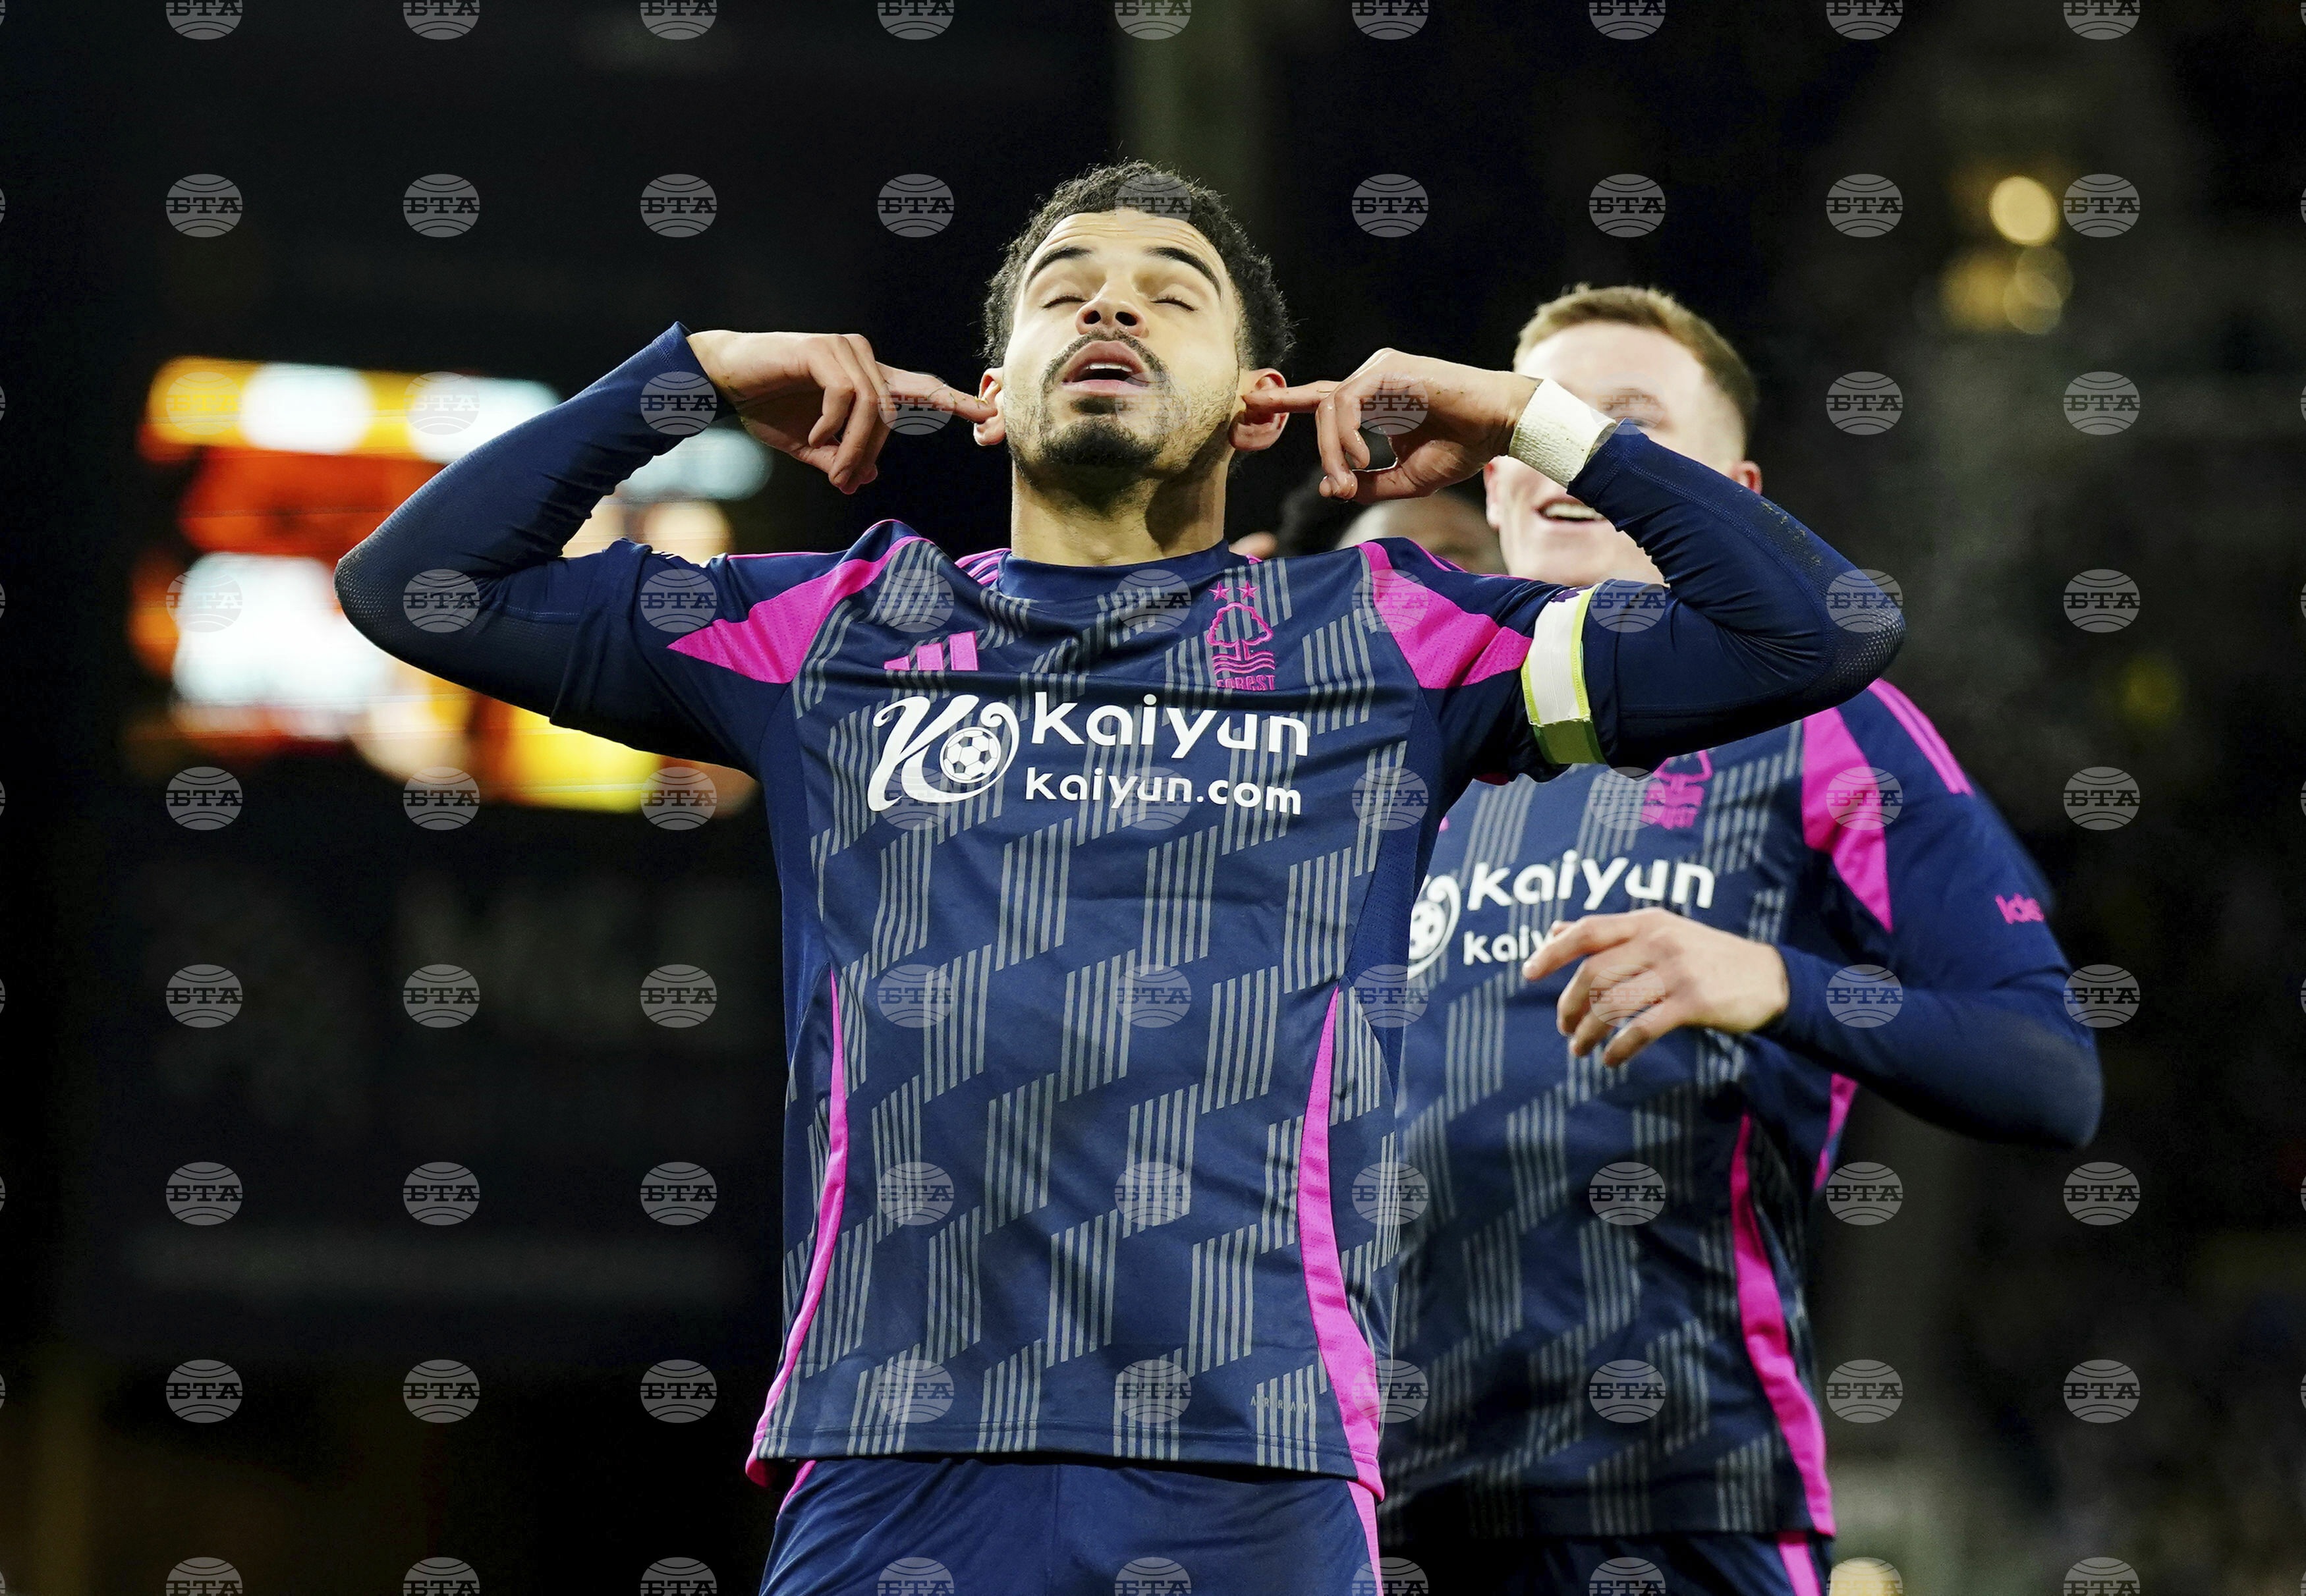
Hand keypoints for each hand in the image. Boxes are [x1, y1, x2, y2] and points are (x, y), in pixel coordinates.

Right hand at [685, 330, 995, 494]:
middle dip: (870, 455)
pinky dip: (833, 424)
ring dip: (854, 446)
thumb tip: (866, 478)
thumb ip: (840, 459)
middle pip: (892, 415)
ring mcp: (845, 350)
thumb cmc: (766, 407)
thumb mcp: (809, 446)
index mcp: (868, 379)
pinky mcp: (823, 349)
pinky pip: (847, 396)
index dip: (955, 401)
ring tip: (831, 465)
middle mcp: (864, 358)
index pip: (921, 390)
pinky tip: (814, 434)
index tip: (990, 413)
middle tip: (845, 480)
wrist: (722, 381)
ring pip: (873, 408)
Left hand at [1241, 350, 1536, 502]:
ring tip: (1353, 476)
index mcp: (1375, 399)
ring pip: (1329, 406)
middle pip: (1321, 407)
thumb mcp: (1407, 479)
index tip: (1255, 402)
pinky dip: (1346, 435)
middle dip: (1318, 449)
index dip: (1288, 400)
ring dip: (1333, 450)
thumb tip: (1330, 488)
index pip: (1323, 398)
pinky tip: (1362, 457)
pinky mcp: (1390, 368)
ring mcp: (1380, 369)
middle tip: (1340, 486)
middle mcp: (1373, 378)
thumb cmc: (1463, 448)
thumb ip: (1369, 484)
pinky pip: (1347, 400)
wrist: (1502, 427)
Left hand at [1521, 909, 1790, 1067]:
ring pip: (1613, 1004)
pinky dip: (1619, 1048)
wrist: (1769, 978)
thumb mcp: (1660, 932)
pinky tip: (1611, 1060)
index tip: (1528, 973)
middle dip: (1569, 1005)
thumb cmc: (1705, 956)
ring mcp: (1676, 971)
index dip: (1553, 951)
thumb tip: (1555, 928)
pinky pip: (1641, 1029)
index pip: (1588, 930)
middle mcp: (1658, 941)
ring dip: (1589, 1032)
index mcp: (1647, 921)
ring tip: (1580, 1049)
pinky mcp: (1693, 1003)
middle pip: (1593, 973)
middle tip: (1563, 1027)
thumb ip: (1610, 933)